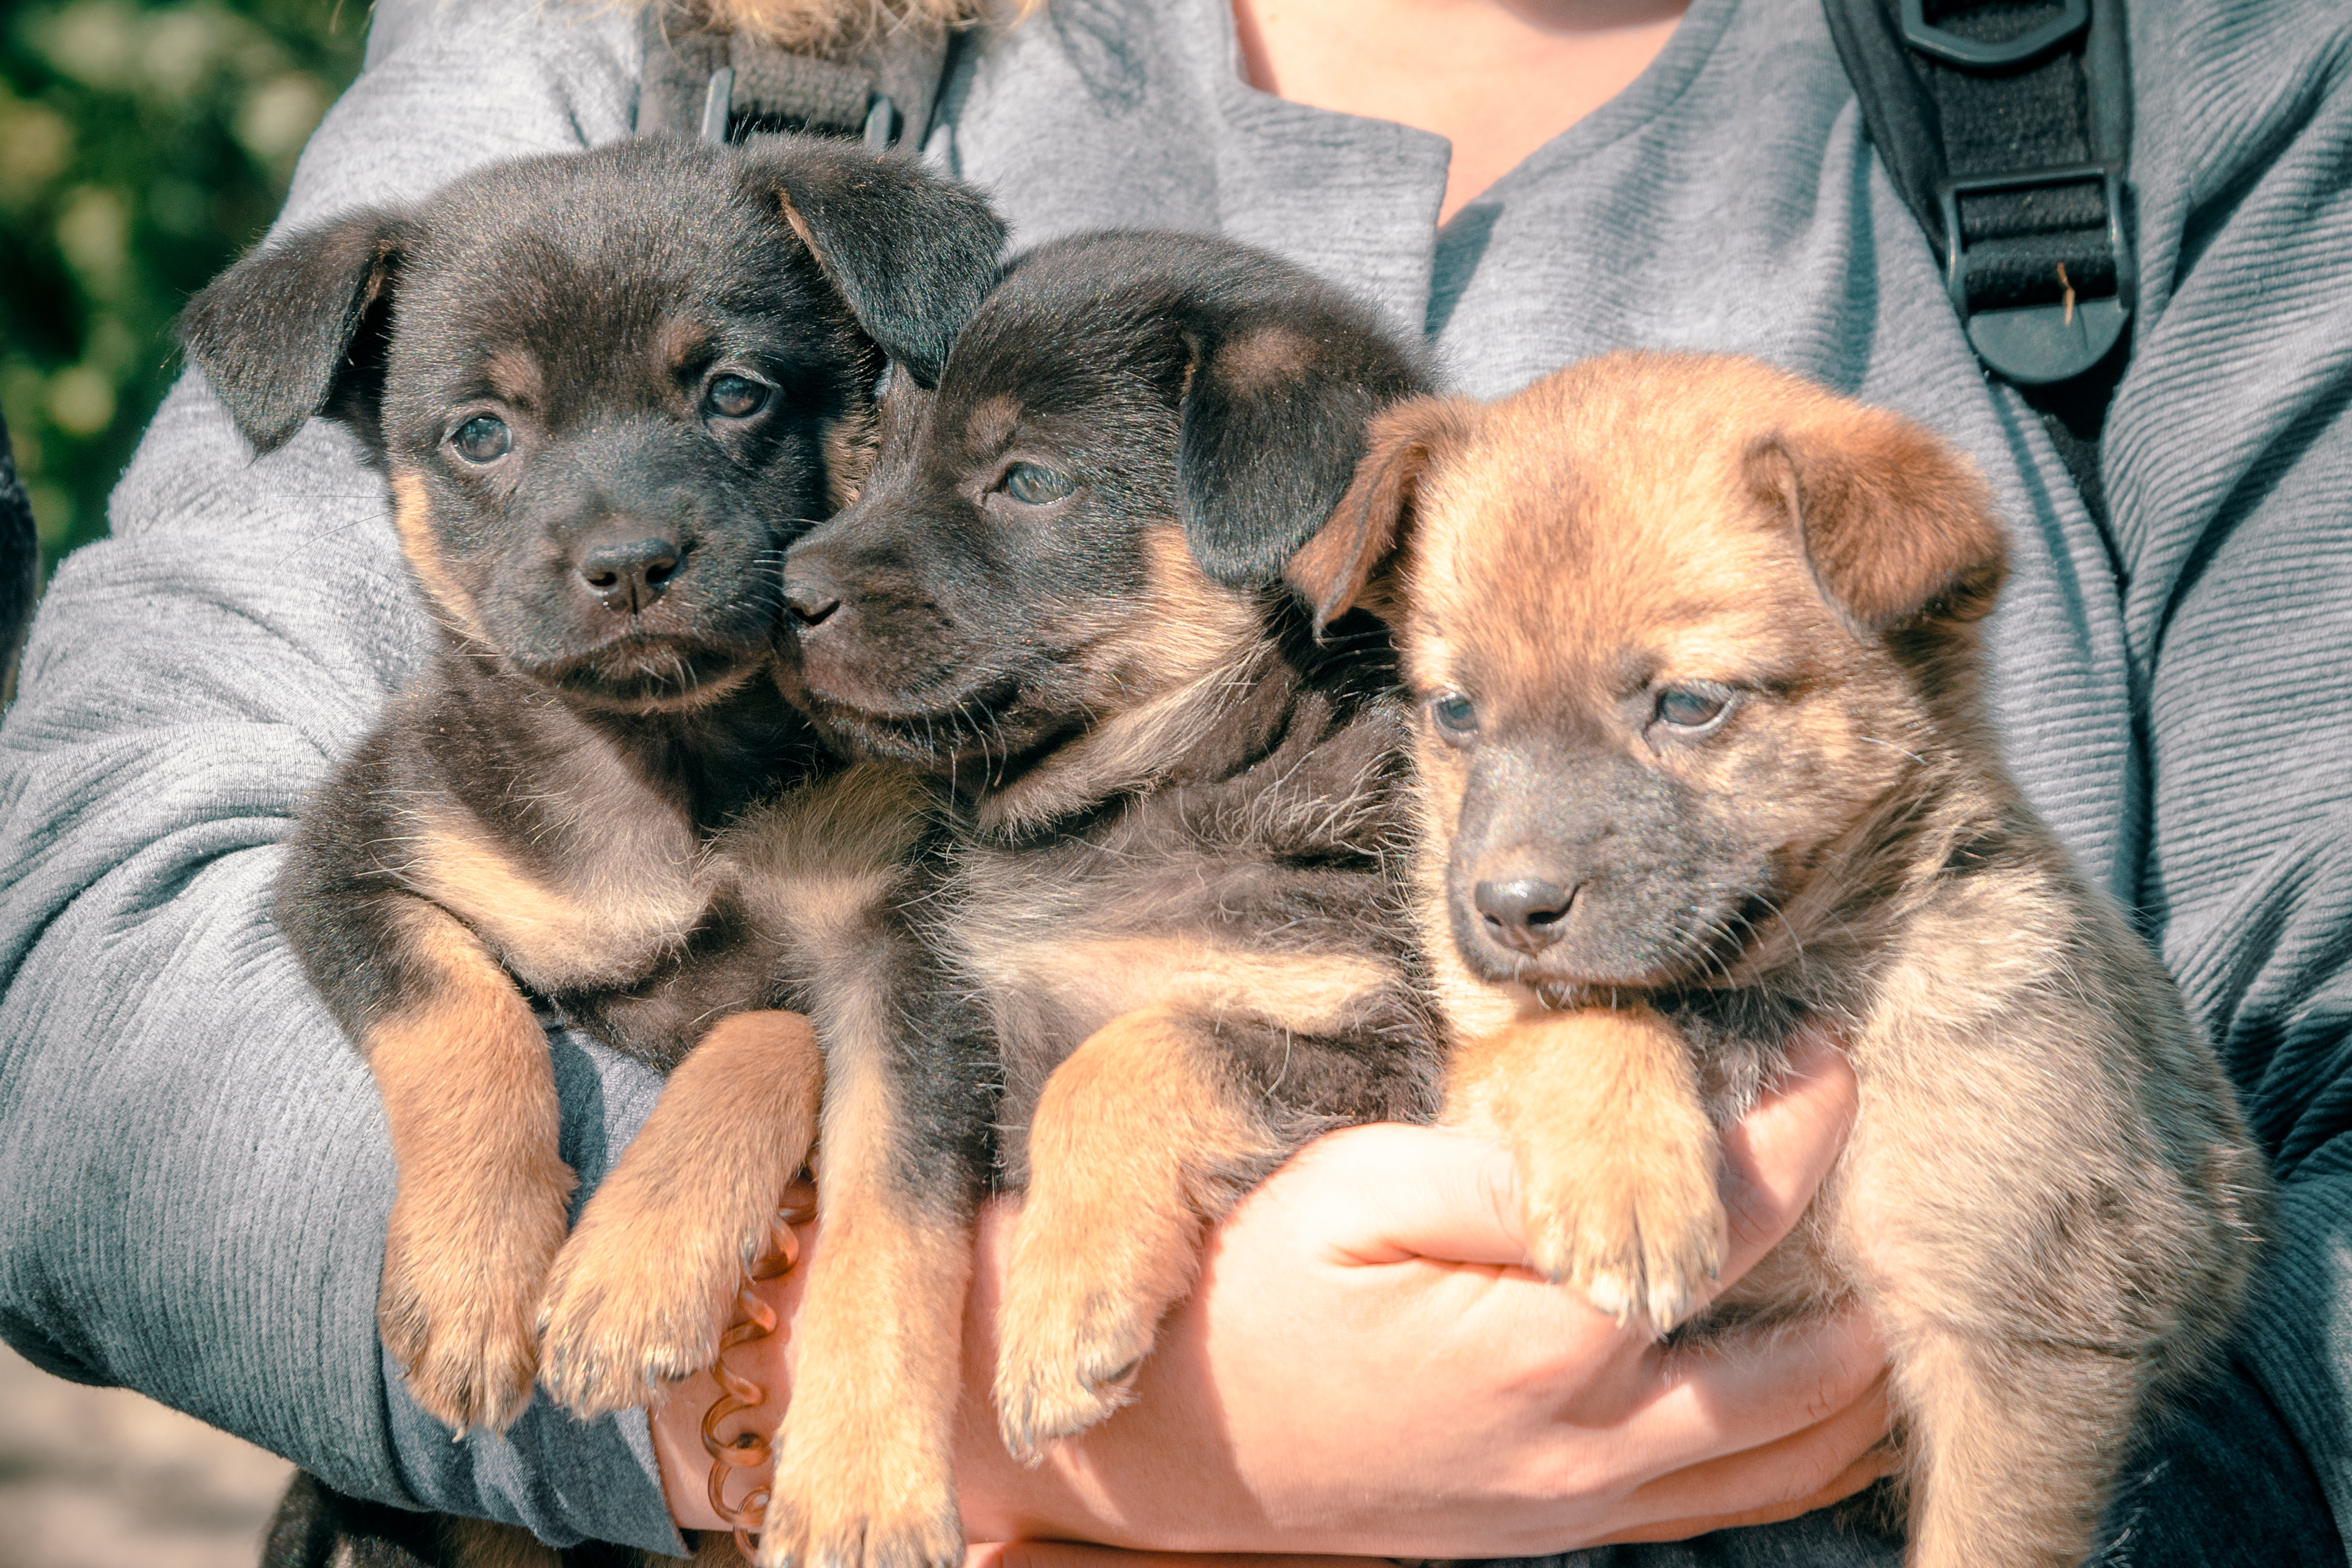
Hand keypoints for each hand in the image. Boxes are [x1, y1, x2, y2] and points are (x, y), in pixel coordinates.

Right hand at [650, 1033, 1883, 1556]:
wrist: (1176, 1435)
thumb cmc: (1252, 1292)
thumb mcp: (1356, 1195)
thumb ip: (1509, 1182)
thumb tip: (1633, 1149)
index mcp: (1549, 1349)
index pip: (1735, 1229)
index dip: (1798, 1131)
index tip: (1825, 1050)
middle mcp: (1591, 1449)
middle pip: (1808, 1369)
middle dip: (1862, 1256)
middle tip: (1868, 1157)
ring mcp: (1582, 1505)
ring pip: (1790, 1457)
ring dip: (1859, 1366)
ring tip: (1879, 1267)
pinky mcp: (1560, 1526)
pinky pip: (1731, 1503)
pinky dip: (1808, 1449)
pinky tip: (1830, 1391)